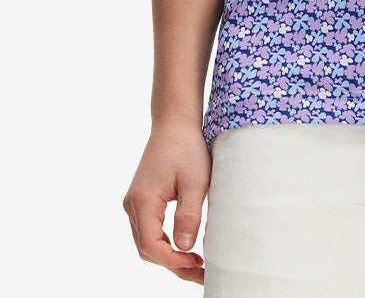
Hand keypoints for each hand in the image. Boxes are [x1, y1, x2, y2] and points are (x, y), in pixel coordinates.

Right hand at [122, 120, 211, 284]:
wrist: (174, 123)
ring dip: (169, 256)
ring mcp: (134, 203)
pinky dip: (164, 243)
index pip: (151, 245)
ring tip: (196, 265)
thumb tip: (185, 249)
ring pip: (146, 242)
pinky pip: (149, 231)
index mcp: (143, 201)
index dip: (174, 260)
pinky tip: (184, 247)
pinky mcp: (141, 201)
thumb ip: (189, 215)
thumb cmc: (187, 147)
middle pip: (147, 248)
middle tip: (201, 273)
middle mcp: (132, 205)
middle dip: (173, 264)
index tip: (198, 264)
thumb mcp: (195, 181)